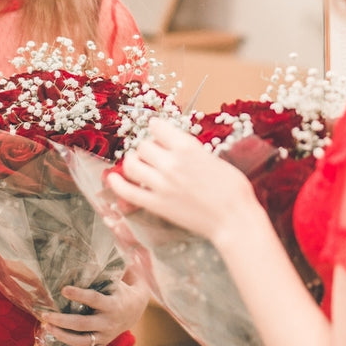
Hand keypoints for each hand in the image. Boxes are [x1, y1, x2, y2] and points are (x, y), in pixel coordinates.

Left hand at [41, 269, 149, 345]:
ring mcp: (105, 336)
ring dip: (63, 337)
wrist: (136, 308)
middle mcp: (108, 322)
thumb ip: (102, 272)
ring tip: (48, 328)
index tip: (63, 289)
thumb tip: (87, 255)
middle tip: (45, 315)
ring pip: (83, 342)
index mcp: (112, 304)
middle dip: (62, 320)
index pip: (93, 299)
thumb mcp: (115, 278)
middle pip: (82, 324)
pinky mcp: (103, 345)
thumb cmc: (119, 289)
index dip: (79, 295)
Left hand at [109, 118, 259, 241]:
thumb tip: (176, 148)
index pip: (157, 127)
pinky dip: (116, 184)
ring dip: (132, 160)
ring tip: (136, 162)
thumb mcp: (214, 159)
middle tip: (153, 152)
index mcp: (187, 148)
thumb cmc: (233, 189)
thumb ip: (192, 151)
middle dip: (147, 146)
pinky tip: (112, 178)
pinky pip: (128, 192)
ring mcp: (161, 185)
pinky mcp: (156, 204)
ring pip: (132, 164)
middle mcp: (171, 163)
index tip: (157, 131)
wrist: (234, 218)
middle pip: (143, 145)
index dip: (156, 128)